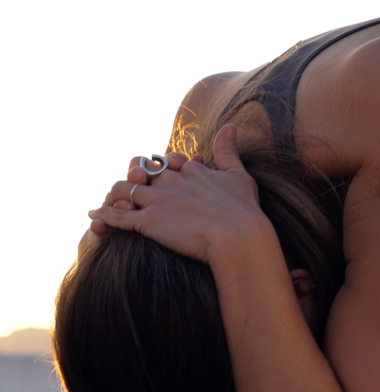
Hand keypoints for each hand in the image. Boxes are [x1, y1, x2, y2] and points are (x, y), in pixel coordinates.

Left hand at [88, 124, 273, 263]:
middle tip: (130, 190)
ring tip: (111, 205)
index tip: (157, 178)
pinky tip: (95, 219)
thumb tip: (229, 126)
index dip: (158, 170)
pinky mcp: (148, 221)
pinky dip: (103, 217)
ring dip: (115, 197)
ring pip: (122, 190)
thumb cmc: (245, 210)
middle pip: (138, 172)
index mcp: (190, 170)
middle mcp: (170, 180)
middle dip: (132, 179)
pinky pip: (116, 216)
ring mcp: (157, 200)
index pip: (165, 163)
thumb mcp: (239, 175)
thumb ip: (228, 151)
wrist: (239, 237)